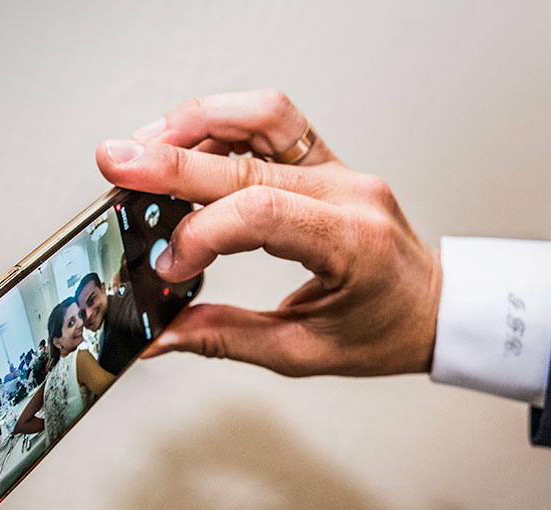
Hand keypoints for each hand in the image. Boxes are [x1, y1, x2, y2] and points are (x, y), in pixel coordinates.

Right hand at [96, 89, 441, 376]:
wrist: (433, 309)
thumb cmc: (385, 332)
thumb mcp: (306, 352)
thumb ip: (228, 339)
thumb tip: (163, 336)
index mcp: (352, 243)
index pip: (264, 213)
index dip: (203, 232)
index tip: (169, 263)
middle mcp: (349, 193)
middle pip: (250, 158)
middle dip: (175, 162)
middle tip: (117, 164)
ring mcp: (341, 170)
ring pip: (263, 115)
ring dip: (198, 124)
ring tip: (146, 146)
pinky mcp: (328, 163)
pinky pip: (272, 123)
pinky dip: (221, 127)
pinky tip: (185, 145)